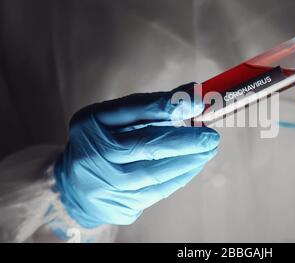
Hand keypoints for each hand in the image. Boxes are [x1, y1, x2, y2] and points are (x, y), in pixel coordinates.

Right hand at [54, 83, 219, 227]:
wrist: (76, 186)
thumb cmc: (104, 142)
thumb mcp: (118, 118)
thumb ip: (154, 107)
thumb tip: (194, 94)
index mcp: (93, 123)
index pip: (135, 110)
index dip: (168, 105)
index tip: (198, 100)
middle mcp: (95, 154)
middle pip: (147, 146)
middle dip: (186, 141)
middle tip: (211, 137)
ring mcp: (106, 184)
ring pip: (156, 173)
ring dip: (189, 161)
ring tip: (208, 150)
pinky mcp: (120, 205)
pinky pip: (158, 192)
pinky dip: (181, 176)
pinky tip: (194, 165)